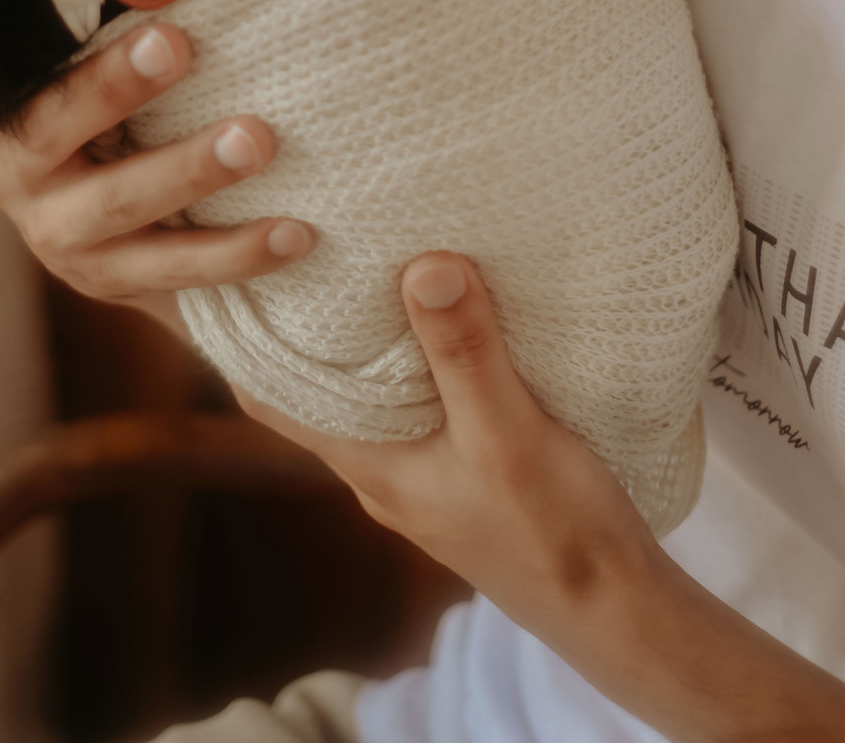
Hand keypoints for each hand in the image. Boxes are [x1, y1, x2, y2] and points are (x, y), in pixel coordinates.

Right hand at [0, 15, 313, 314]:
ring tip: (257, 138)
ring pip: (114, 205)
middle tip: (178, 44)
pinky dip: (237, 248)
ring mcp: (51, 230)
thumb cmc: (130, 74)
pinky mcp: (105, 279)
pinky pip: (172, 268)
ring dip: (188, 168)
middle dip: (109, 88)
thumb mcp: (119, 20)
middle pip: (42, 129)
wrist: (139, 212)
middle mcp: (6, 165)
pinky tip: (296, 229)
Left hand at [235, 256, 844, 741]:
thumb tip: (423, 264)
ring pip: (361, 390)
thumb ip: (466, 354)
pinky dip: (406, 354)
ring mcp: (419, 469)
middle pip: (307, 381)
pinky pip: (411, 398)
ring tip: (355, 252)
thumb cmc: (556, 532)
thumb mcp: (509, 435)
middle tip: (285, 233)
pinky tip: (432, 314)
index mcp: (368, 462)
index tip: (229, 257)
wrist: (616, 611)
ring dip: (354, 332)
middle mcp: (379, 466)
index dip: (238, 328)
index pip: (266, 390)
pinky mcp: (461, 465)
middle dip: (292, 316)